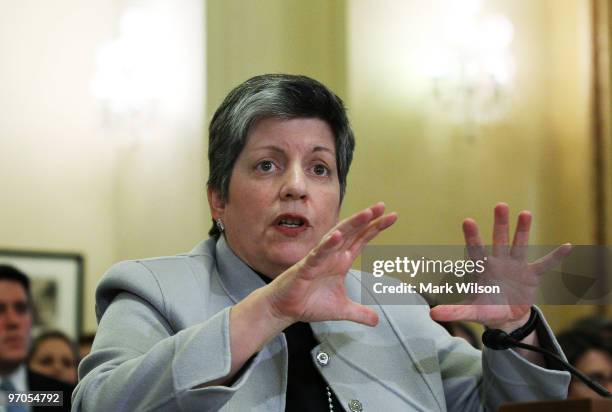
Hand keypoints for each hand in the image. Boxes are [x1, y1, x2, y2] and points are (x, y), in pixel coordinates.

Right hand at [264, 202, 397, 326]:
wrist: (286, 309)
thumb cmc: (309, 302)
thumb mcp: (342, 309)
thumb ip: (360, 313)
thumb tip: (376, 320)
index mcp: (341, 261)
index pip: (361, 240)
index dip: (375, 228)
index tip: (391, 216)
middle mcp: (332, 256)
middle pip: (352, 232)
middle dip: (367, 219)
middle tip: (382, 206)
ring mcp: (319, 259)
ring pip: (337, 237)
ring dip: (352, 225)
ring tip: (366, 214)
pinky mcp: (306, 267)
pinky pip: (318, 254)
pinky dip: (327, 245)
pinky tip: (337, 237)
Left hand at [430, 203, 570, 330]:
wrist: (506, 317)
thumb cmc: (486, 309)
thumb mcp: (471, 312)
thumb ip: (454, 311)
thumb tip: (431, 314)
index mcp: (482, 269)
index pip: (475, 250)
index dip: (472, 237)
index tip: (467, 221)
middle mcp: (498, 262)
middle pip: (499, 240)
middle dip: (500, 224)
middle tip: (500, 205)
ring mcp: (516, 266)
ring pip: (520, 245)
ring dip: (523, 230)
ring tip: (526, 213)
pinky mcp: (531, 275)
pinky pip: (545, 265)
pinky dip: (555, 257)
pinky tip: (566, 247)